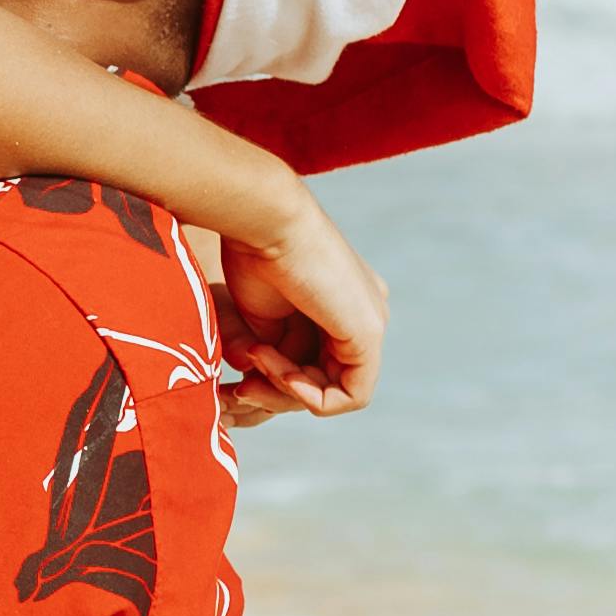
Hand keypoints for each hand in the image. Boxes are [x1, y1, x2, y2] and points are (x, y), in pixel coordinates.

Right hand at [214, 181, 383, 421]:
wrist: (266, 219)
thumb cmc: (252, 254)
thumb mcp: (262, 316)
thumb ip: (272, 350)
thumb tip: (260, 383)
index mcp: (343, 303)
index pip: (316, 363)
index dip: (278, 377)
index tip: (246, 360)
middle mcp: (365, 311)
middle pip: (327, 380)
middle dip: (280, 389)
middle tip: (244, 382)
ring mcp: (372, 321)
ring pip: (336, 391)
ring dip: (287, 389)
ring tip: (257, 357)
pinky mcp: (369, 333)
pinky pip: (352, 395)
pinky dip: (312, 397)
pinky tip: (284, 374)